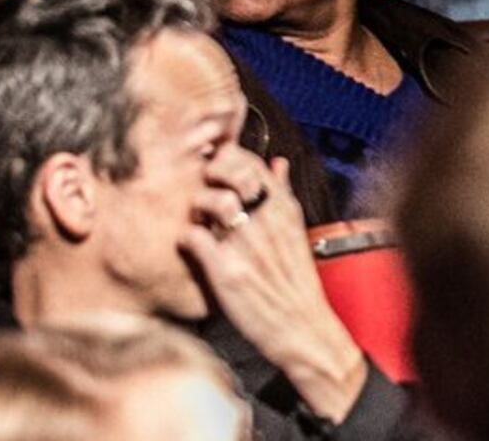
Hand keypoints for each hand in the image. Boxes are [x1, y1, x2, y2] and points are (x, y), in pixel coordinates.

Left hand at [184, 154, 370, 421]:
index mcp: (284, 209)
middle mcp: (266, 220)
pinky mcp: (226, 272)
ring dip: (194, 207)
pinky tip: (191, 247)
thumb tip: (277, 162)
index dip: (227, 158)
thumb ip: (284, 194)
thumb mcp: (296, 231)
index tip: (215, 169)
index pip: (250, 161)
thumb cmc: (295, 282)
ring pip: (207, 200)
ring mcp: (245, 245)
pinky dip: (186, 237)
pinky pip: (193, 237)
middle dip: (207, 175)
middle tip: (201, 192)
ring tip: (197, 222)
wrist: (303, 329)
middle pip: (227, 171)